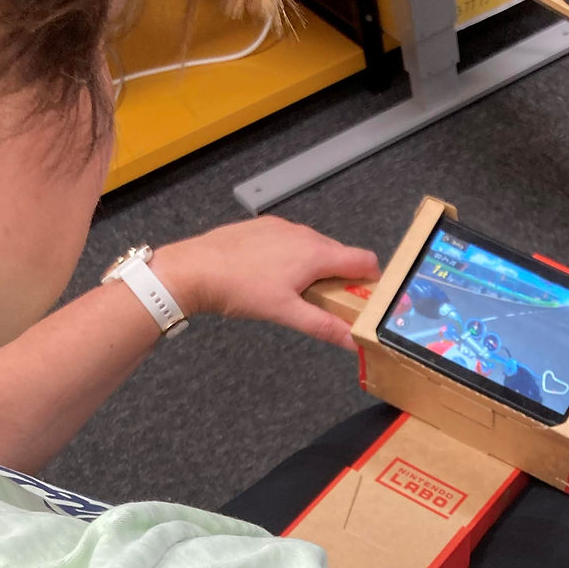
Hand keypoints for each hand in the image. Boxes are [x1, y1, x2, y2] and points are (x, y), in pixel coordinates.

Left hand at [152, 217, 380, 348]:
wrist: (195, 268)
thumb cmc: (239, 288)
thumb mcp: (286, 313)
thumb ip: (323, 326)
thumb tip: (352, 341)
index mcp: (316, 253)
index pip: (364, 259)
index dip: (373, 279)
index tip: (367, 297)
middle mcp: (305, 234)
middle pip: (340, 255)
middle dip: (341, 279)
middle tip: (329, 304)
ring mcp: (283, 227)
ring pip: (315, 248)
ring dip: (316, 268)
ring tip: (296, 293)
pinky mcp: (264, 227)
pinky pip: (292, 241)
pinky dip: (293, 258)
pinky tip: (272, 276)